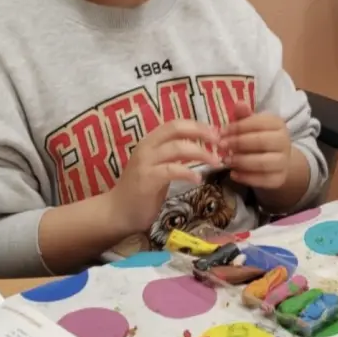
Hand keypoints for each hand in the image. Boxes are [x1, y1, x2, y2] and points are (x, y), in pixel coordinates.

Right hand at [111, 120, 220, 235]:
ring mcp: (145, 162)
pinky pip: (172, 170)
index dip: (197, 125)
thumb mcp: (159, 167)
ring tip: (216, 162)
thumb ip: (175, 156)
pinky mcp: (147, 179)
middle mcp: (146, 147)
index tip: (216, 133)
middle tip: (220, 142)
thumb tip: (200, 148)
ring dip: (201, 153)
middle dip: (201, 132)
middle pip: (176, 129)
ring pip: (177, 148)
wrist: (118, 212)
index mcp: (150, 142)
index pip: (175, 124)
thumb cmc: (141, 191)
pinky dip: (188, 172)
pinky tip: (198, 179)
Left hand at [220, 102, 290, 189]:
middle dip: (238, 144)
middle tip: (221, 146)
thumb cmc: (259, 138)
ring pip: (263, 163)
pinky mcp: (279, 178)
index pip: (258, 123)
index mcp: (277, 124)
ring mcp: (284, 161)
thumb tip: (239, 103)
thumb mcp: (251, 125)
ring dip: (241, 162)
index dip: (238, 127)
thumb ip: (244, 116)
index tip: (221, 132)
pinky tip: (233, 174)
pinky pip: (263, 180)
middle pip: (261, 142)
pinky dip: (246, 178)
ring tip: (226, 160)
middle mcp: (284, 141)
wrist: (276, 160)